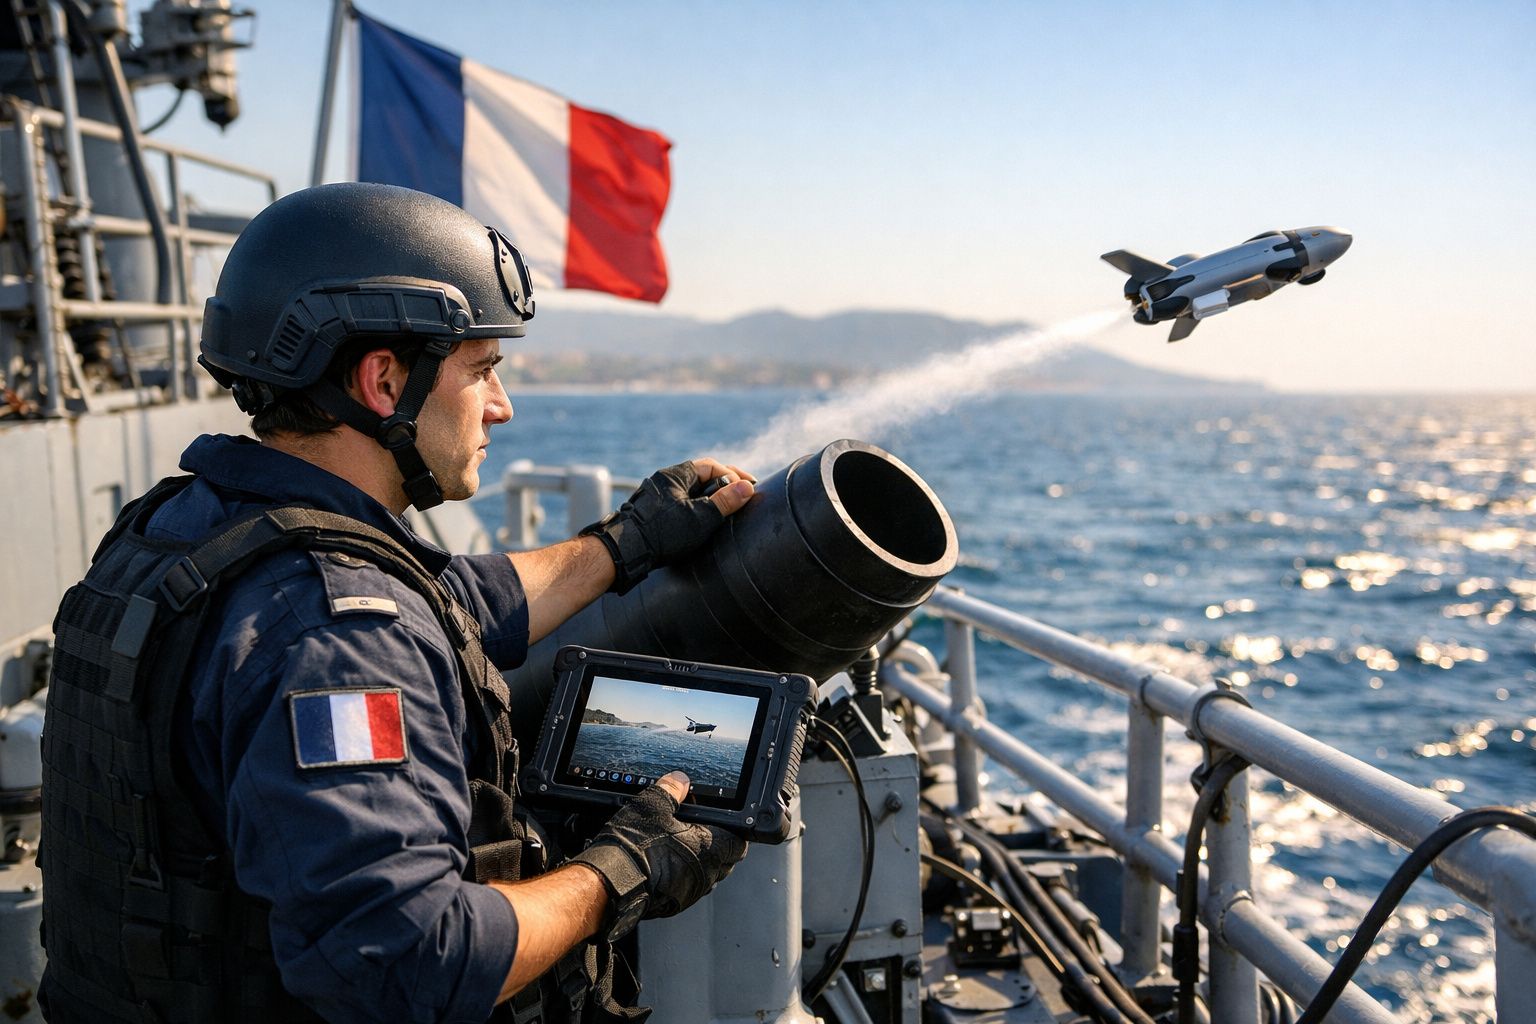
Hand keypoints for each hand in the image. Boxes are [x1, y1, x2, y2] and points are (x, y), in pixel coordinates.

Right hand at [569, 771, 747, 939]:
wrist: (611, 882)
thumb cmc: (635, 847)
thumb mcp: (652, 805)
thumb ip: (671, 790)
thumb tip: (679, 780)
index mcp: (709, 849)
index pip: (739, 844)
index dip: (735, 832)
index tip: (726, 824)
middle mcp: (706, 875)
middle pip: (726, 862)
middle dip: (718, 847)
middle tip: (701, 831)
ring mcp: (691, 893)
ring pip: (708, 877)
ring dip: (701, 863)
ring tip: (680, 847)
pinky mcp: (675, 905)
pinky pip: (689, 889)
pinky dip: (683, 876)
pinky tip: (666, 865)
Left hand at [580, 458, 755, 593]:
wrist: (625, 551)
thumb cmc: (661, 532)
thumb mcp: (699, 518)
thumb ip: (724, 502)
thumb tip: (747, 488)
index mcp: (675, 475)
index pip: (711, 466)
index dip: (731, 476)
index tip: (746, 489)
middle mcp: (664, 482)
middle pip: (701, 478)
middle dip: (723, 485)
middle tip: (742, 494)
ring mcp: (656, 498)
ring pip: (690, 492)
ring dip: (710, 497)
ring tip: (726, 508)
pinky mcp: (652, 515)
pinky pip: (680, 505)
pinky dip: (696, 508)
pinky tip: (703, 521)